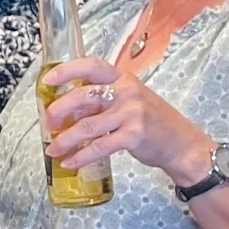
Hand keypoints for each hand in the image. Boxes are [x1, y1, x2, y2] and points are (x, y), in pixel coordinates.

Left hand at [39, 57, 213, 179]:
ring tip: (53, 149)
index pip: (91, 66)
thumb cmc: (152, 121)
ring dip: (65, 139)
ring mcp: (132, 113)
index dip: (66, 70)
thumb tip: (65, 108)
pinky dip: (81, 156)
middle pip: (82, 96)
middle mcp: (127, 92)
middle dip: (59, 110)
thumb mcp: (128, 101)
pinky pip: (99, 146)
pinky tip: (70, 162)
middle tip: (48, 122)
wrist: (181, 143)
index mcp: (123, 79)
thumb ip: (101, 100)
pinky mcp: (134, 135)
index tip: (47, 80)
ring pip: (87, 125)